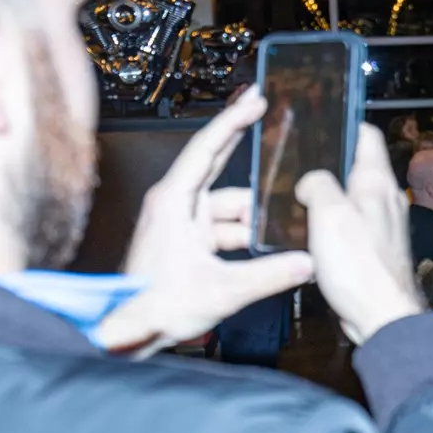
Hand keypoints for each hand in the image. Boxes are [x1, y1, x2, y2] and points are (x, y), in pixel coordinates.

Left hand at [98, 90, 314, 355]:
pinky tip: (271, 248)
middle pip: (218, 167)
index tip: (257, 100)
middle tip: (273, 123)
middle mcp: (176, 205)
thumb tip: (307, 263)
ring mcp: (180, 224)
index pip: (208, 148)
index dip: (235, 121)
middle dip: (246, 147)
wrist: (125, 332)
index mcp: (175, 202)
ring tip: (289, 222)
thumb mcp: (221, 291)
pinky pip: (223, 230)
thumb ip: (269, 275)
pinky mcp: (185, 243)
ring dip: (255, 217)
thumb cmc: (154, 307)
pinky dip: (246, 237)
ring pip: (228, 208)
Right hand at [296, 124, 424, 344]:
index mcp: (377, 182)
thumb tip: (309, 183)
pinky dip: (335, 227)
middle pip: (357, 168)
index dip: (344, 124)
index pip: (367, 136)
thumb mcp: (328, 213)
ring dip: (329, 199)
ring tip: (299, 202)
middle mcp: (386, 200)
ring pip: (354, 200)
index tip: (321, 124)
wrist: (382, 316)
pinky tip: (314, 237)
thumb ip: (316, 185)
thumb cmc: (359, 265)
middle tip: (298, 167)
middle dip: (329, 166)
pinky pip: (354, 228)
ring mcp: (384, 226)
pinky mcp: (377, 250)